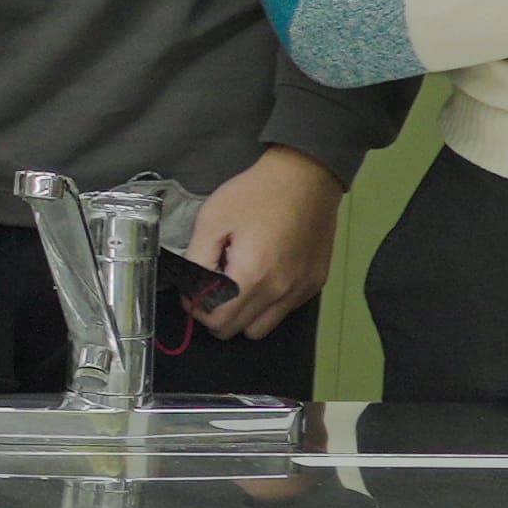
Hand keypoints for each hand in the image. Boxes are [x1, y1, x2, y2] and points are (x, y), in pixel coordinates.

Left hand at [177, 149, 338, 343]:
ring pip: (263, 328)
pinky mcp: (315, 284)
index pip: (219, 322)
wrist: (306, 177)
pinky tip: (263, 275)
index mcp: (253, 276)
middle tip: (212, 287)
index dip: (198, 310)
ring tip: (238, 284)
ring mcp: (302, 290)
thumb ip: (198, 260)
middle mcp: (281, 291)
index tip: (194, 290)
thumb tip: (192, 290)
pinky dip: (268, 304)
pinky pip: (284, 311)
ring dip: (244, 315)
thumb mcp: (212, 220)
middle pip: (239, 331)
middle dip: (218, 315)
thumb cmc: (255, 194)